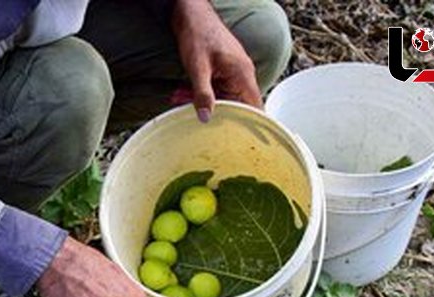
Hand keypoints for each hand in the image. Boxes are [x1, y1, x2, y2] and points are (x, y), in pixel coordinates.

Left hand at [172, 0, 261, 120]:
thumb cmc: (198, 35)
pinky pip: (213, 90)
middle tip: (193, 119)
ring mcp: (231, 74)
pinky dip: (198, 94)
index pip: (255, 107)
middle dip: (215, 115)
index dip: (254, 127)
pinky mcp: (220, 73)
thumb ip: (202, 93)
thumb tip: (205, 118)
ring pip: (221, 99)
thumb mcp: (197, 67)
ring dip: (201, 103)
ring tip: (178, 101)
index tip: (247, 144)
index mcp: (242, 75)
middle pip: (236, 106)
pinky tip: (179, 95)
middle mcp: (241, 76)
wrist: (191, 14)